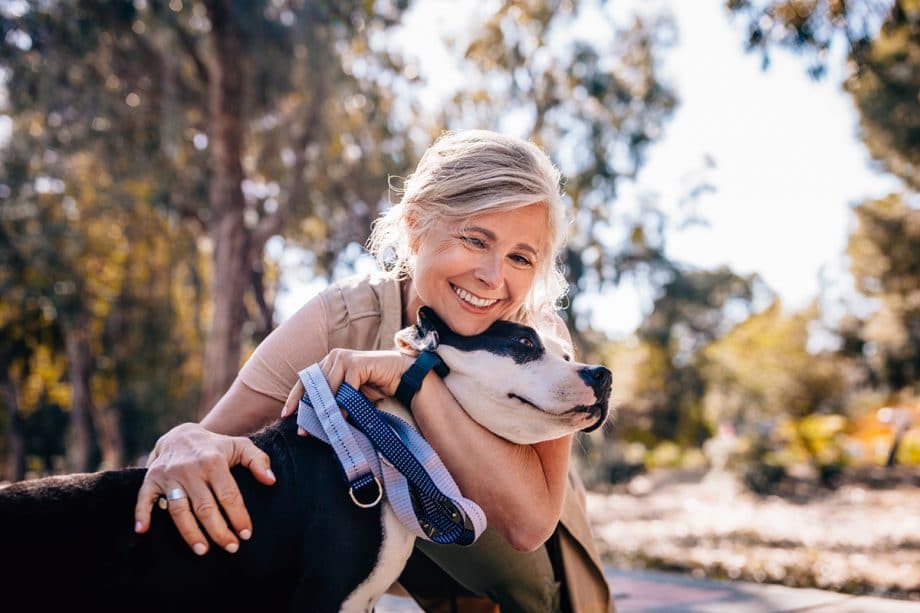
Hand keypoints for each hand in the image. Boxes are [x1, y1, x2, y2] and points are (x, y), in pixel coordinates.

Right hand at [133, 422, 275, 554]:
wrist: (181, 434)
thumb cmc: (216, 447)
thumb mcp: (240, 446)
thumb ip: (258, 461)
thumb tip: (271, 481)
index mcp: (214, 462)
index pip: (228, 495)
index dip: (238, 516)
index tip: (246, 534)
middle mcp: (191, 469)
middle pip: (205, 507)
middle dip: (219, 531)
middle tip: (230, 548)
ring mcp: (169, 475)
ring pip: (179, 510)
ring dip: (190, 532)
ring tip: (203, 550)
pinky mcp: (151, 479)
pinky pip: (144, 498)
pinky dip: (141, 514)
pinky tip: (143, 531)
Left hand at [280, 349, 412, 432]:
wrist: (401, 377)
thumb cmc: (375, 386)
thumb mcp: (349, 395)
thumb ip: (333, 401)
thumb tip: (313, 422)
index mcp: (328, 362)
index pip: (306, 380)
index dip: (295, 398)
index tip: (286, 415)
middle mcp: (333, 357)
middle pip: (314, 385)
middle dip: (308, 409)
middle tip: (303, 430)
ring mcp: (344, 358)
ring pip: (328, 387)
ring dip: (325, 409)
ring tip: (322, 428)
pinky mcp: (357, 363)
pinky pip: (345, 388)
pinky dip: (343, 404)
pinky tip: (342, 418)